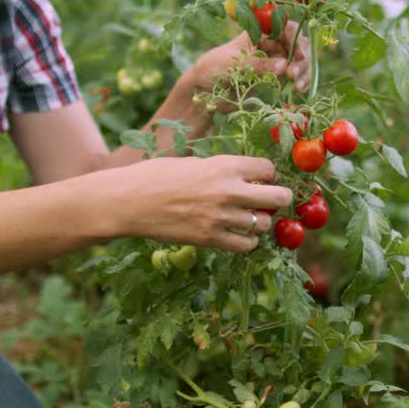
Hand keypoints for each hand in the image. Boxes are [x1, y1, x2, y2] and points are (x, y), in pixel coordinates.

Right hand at [110, 155, 292, 251]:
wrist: (129, 201)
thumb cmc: (155, 176)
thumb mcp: (192, 162)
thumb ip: (219, 170)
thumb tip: (241, 177)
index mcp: (224, 165)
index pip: (268, 169)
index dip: (268, 175)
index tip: (263, 180)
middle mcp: (229, 190)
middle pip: (278, 197)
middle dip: (279, 198)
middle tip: (272, 201)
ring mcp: (221, 217)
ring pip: (264, 224)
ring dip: (260, 222)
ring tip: (249, 219)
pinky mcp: (211, 239)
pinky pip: (246, 245)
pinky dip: (248, 241)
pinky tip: (239, 236)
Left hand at [185, 20, 311, 102]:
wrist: (203, 94)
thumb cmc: (213, 69)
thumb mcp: (233, 64)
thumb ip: (257, 64)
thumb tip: (283, 65)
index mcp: (257, 32)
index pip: (283, 26)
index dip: (294, 37)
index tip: (298, 53)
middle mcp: (269, 44)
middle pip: (296, 43)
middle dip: (300, 57)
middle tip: (294, 73)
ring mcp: (274, 61)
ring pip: (298, 60)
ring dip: (303, 71)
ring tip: (297, 86)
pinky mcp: (275, 78)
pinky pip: (294, 77)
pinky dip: (300, 82)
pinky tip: (299, 90)